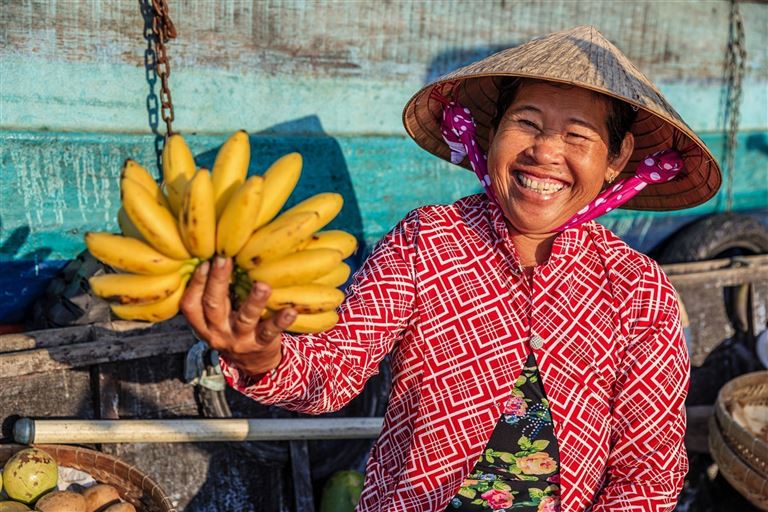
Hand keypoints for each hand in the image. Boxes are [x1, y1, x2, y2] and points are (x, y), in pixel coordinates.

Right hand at [180, 256, 296, 378]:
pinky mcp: (261, 344)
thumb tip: (217, 254)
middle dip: (218, 281)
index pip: (190, 305)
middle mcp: (218, 333)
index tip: (205, 261)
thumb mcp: (216, 318)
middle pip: (214, 306)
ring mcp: (240, 340)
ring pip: (245, 319)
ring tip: (262, 285)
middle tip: (224, 259)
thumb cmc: (232, 328)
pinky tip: (290, 310)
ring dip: (254, 301)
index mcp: (202, 324)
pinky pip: (270, 332)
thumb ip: (215, 295)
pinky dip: (281, 321)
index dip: (196, 284)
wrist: (253, 364)